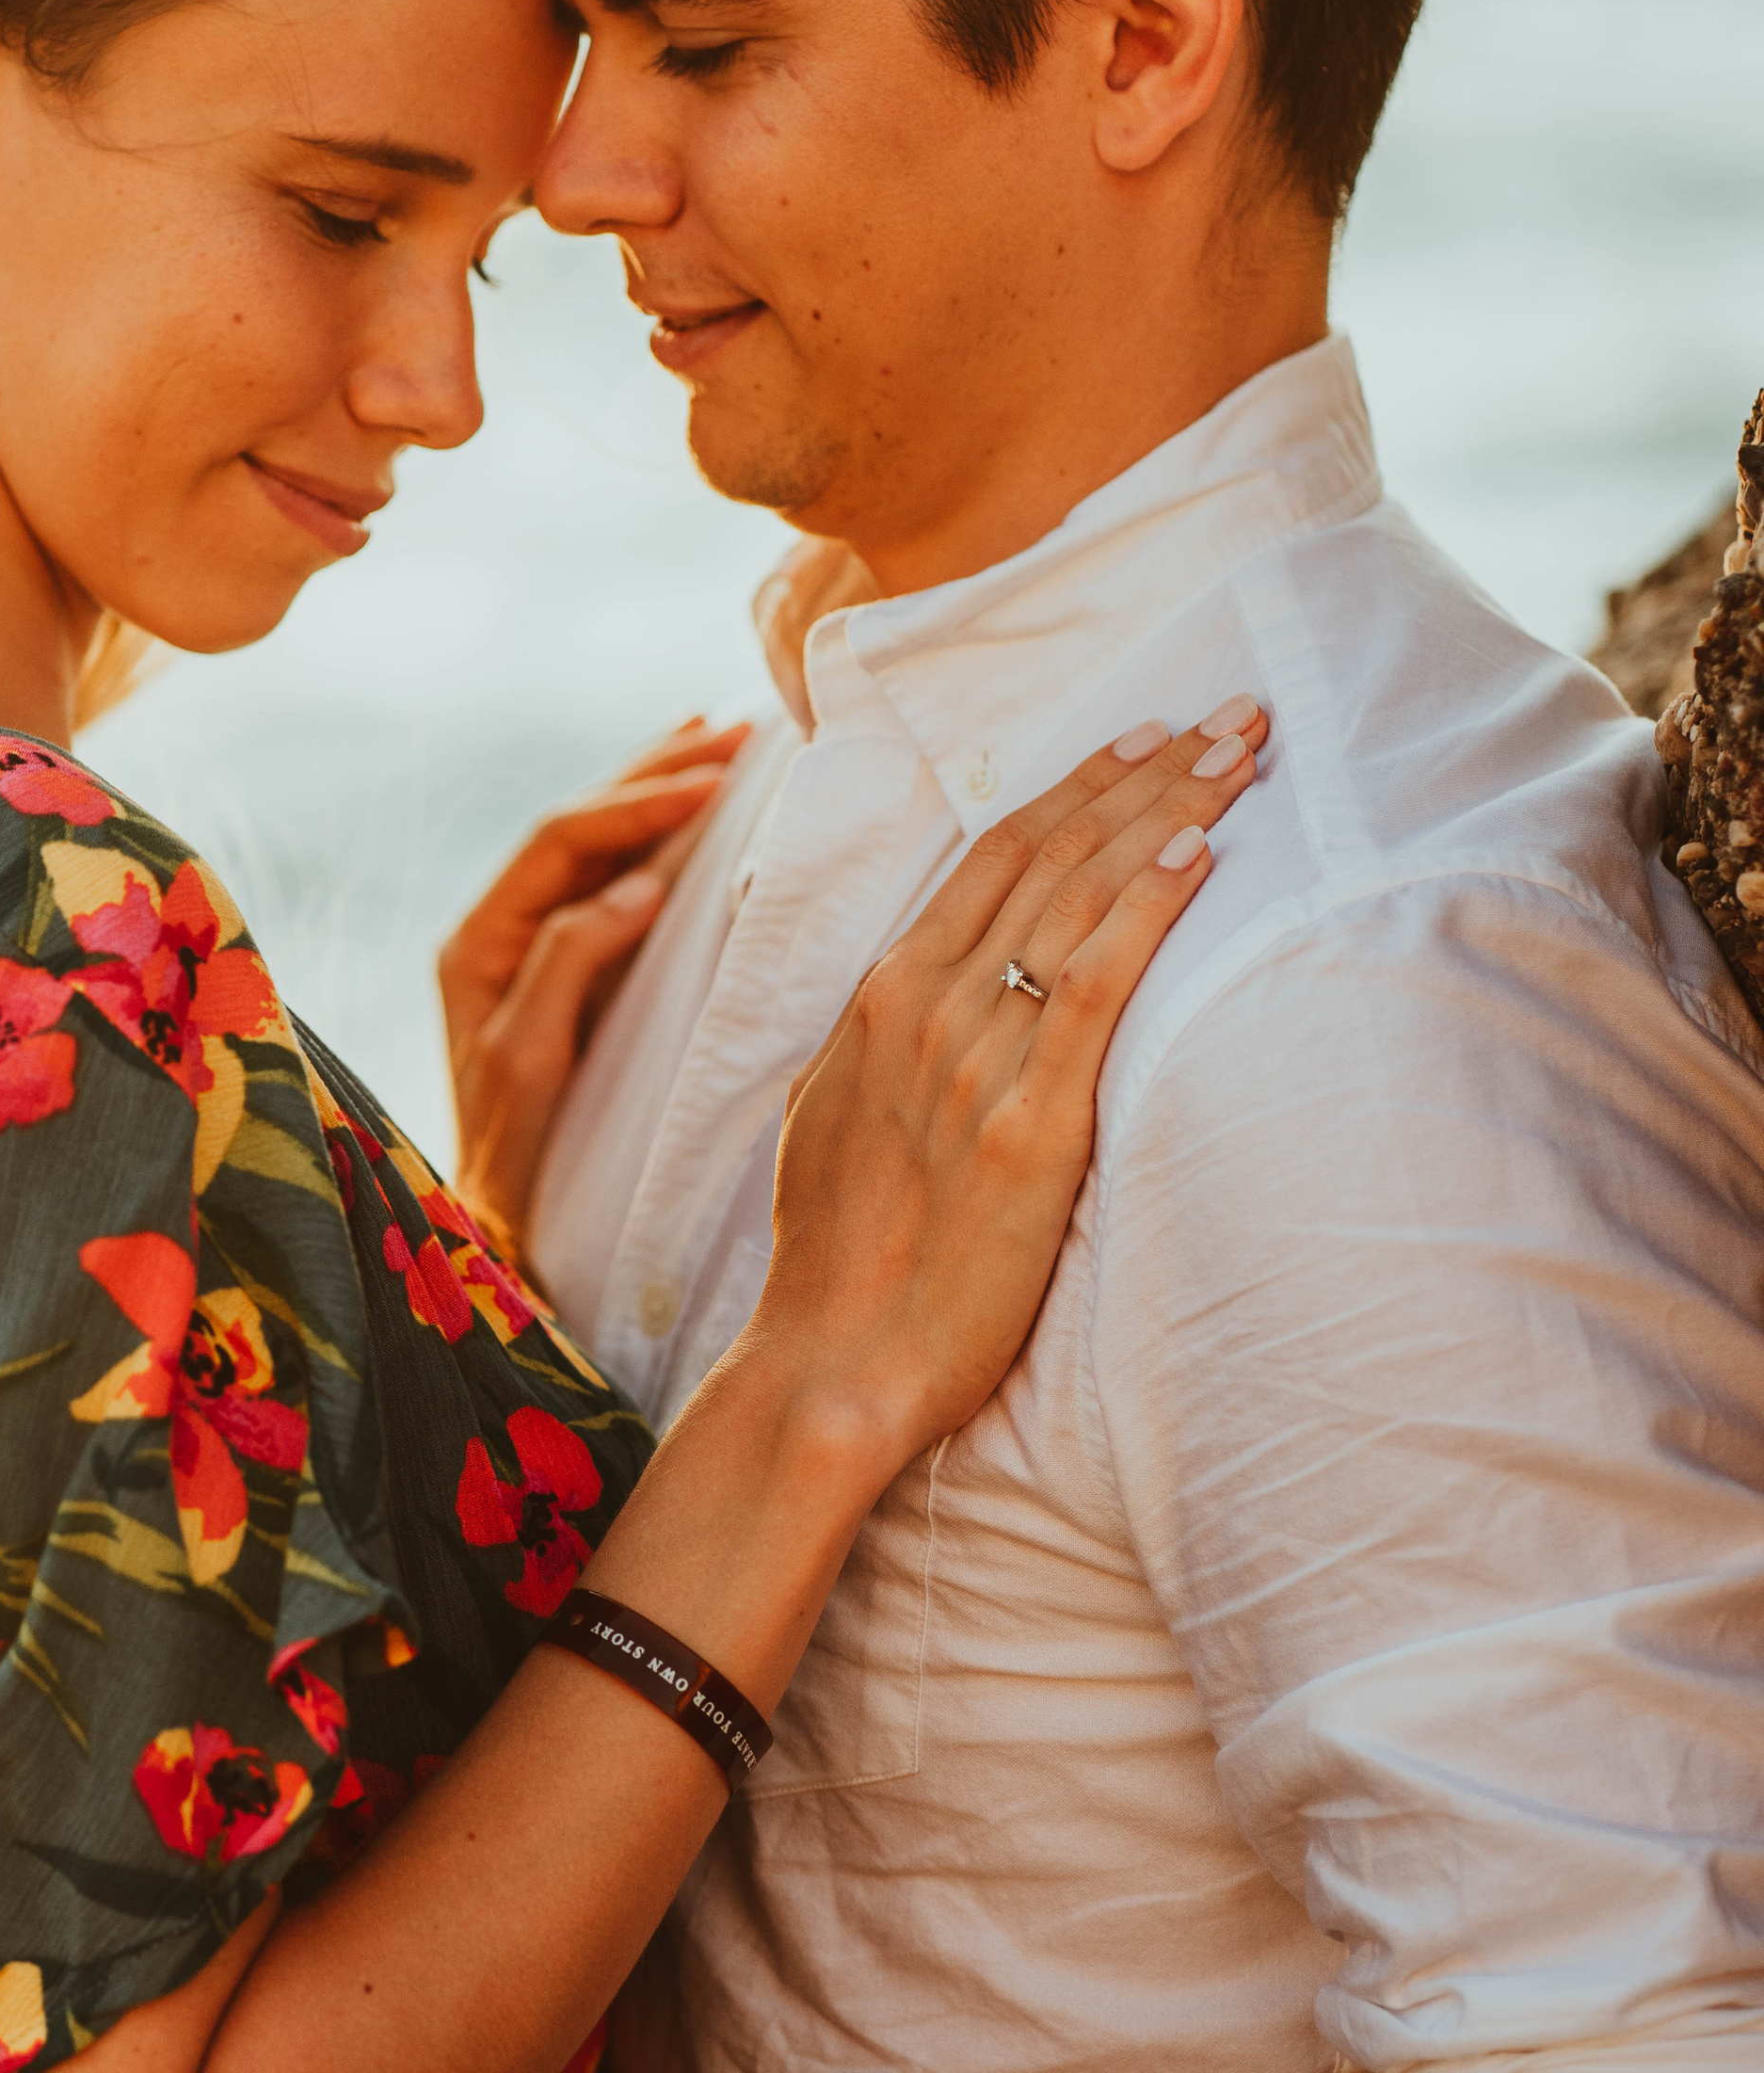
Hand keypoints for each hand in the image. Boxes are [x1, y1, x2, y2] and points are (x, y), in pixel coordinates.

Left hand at [441, 718, 748, 1243]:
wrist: (506, 1225)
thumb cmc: (514, 1153)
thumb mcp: (532, 1057)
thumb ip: (570, 963)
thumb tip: (636, 884)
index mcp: (478, 941)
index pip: (560, 841)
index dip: (634, 801)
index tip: (710, 778)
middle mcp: (499, 930)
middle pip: (579, 825)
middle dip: (654, 774)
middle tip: (733, 733)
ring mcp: (532, 947)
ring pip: (598, 845)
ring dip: (657, 790)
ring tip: (718, 743)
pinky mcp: (568, 971)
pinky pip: (613, 882)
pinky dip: (657, 838)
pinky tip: (692, 811)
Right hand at [744, 705, 1266, 1482]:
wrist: (831, 1361)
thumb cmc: (839, 1256)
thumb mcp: (838, 1112)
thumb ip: (885, 1040)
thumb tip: (920, 995)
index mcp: (882, 996)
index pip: (994, 853)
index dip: (1079, 785)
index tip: (1148, 736)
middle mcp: (925, 1005)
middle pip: (1051, 852)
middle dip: (1148, 770)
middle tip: (1229, 711)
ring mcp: (975, 1059)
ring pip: (1080, 898)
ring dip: (1168, 810)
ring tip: (1240, 751)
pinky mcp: (1028, 1124)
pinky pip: (1095, 988)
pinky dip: (1147, 908)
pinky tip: (1198, 851)